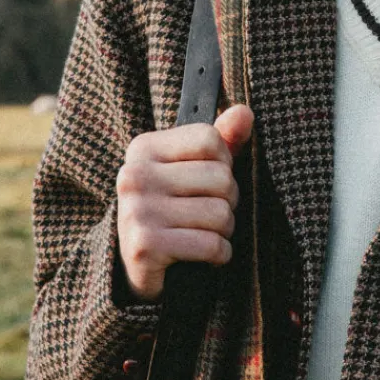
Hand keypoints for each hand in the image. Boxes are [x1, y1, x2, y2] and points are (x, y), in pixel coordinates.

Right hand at [116, 103, 253, 300]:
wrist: (136, 266)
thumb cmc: (172, 209)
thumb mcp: (193, 168)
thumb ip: (221, 139)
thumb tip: (245, 112)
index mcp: (143, 148)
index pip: (210, 139)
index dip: (223, 162)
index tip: (208, 181)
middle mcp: (134, 176)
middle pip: (221, 177)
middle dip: (228, 201)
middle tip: (209, 213)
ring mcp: (137, 211)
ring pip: (221, 214)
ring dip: (224, 230)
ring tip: (205, 233)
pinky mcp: (145, 246)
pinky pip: (211, 245)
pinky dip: (219, 254)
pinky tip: (205, 256)